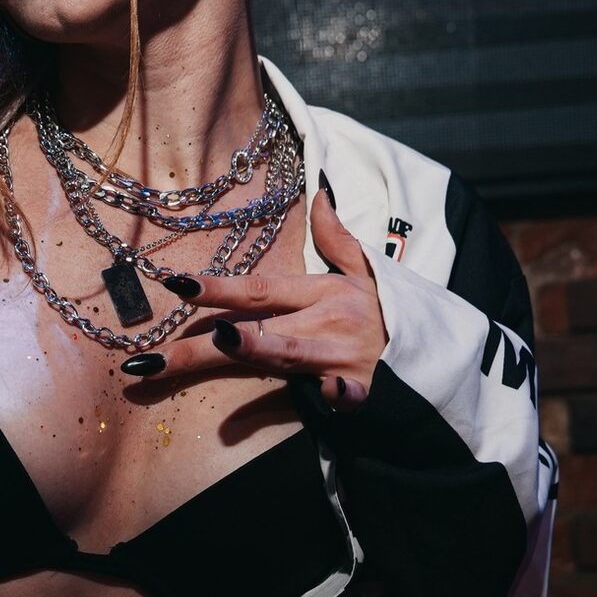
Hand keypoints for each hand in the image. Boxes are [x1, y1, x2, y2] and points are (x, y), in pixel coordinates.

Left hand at [128, 186, 389, 407]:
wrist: (444, 364)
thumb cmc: (397, 319)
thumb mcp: (372, 275)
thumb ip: (338, 239)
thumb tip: (319, 192)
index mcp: (324, 293)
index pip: (260, 289)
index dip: (218, 287)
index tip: (174, 285)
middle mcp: (327, 323)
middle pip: (256, 329)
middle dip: (204, 342)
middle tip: (152, 354)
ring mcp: (341, 360)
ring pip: (284, 358)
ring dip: (252, 351)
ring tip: (210, 347)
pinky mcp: (360, 397)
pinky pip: (334, 399)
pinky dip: (330, 396)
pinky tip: (306, 404)